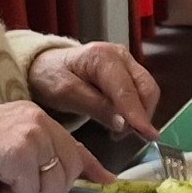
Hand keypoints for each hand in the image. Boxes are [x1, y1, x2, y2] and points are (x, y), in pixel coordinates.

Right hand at [0, 101, 111, 192]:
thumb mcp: (10, 143)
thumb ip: (39, 156)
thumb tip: (72, 178)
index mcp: (38, 118)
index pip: (74, 146)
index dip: (92, 167)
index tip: (107, 181)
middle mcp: (40, 123)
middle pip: (67, 174)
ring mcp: (31, 136)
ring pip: (52, 186)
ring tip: (1, 188)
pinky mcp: (20, 153)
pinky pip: (30, 191)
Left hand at [27, 41, 161, 134]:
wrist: (43, 67)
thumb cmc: (50, 77)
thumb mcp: (66, 94)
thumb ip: (96, 107)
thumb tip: (124, 123)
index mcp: (103, 57)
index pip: (127, 90)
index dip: (137, 114)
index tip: (147, 135)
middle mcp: (121, 55)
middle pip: (146, 88)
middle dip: (142, 116)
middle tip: (124, 137)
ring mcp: (127, 63)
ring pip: (147, 91)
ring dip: (140, 114)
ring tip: (119, 132)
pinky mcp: (128, 73)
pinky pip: (141, 93)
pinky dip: (136, 110)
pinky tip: (122, 122)